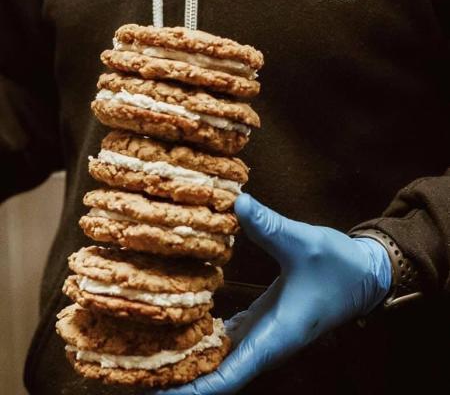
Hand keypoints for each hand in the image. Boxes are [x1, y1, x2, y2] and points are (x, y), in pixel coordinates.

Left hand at [151, 193, 390, 393]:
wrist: (365, 274)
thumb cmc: (340, 265)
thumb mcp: (304, 242)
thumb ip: (269, 226)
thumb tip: (236, 202)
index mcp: (275, 337)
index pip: (228, 377)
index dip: (193, 390)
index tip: (157, 393)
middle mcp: (266, 344)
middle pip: (216, 377)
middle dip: (180, 382)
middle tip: (137, 378)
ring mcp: (263, 335)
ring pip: (220, 362)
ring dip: (188, 364)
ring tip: (149, 359)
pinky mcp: (262, 321)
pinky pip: (226, 342)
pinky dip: (202, 343)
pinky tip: (179, 332)